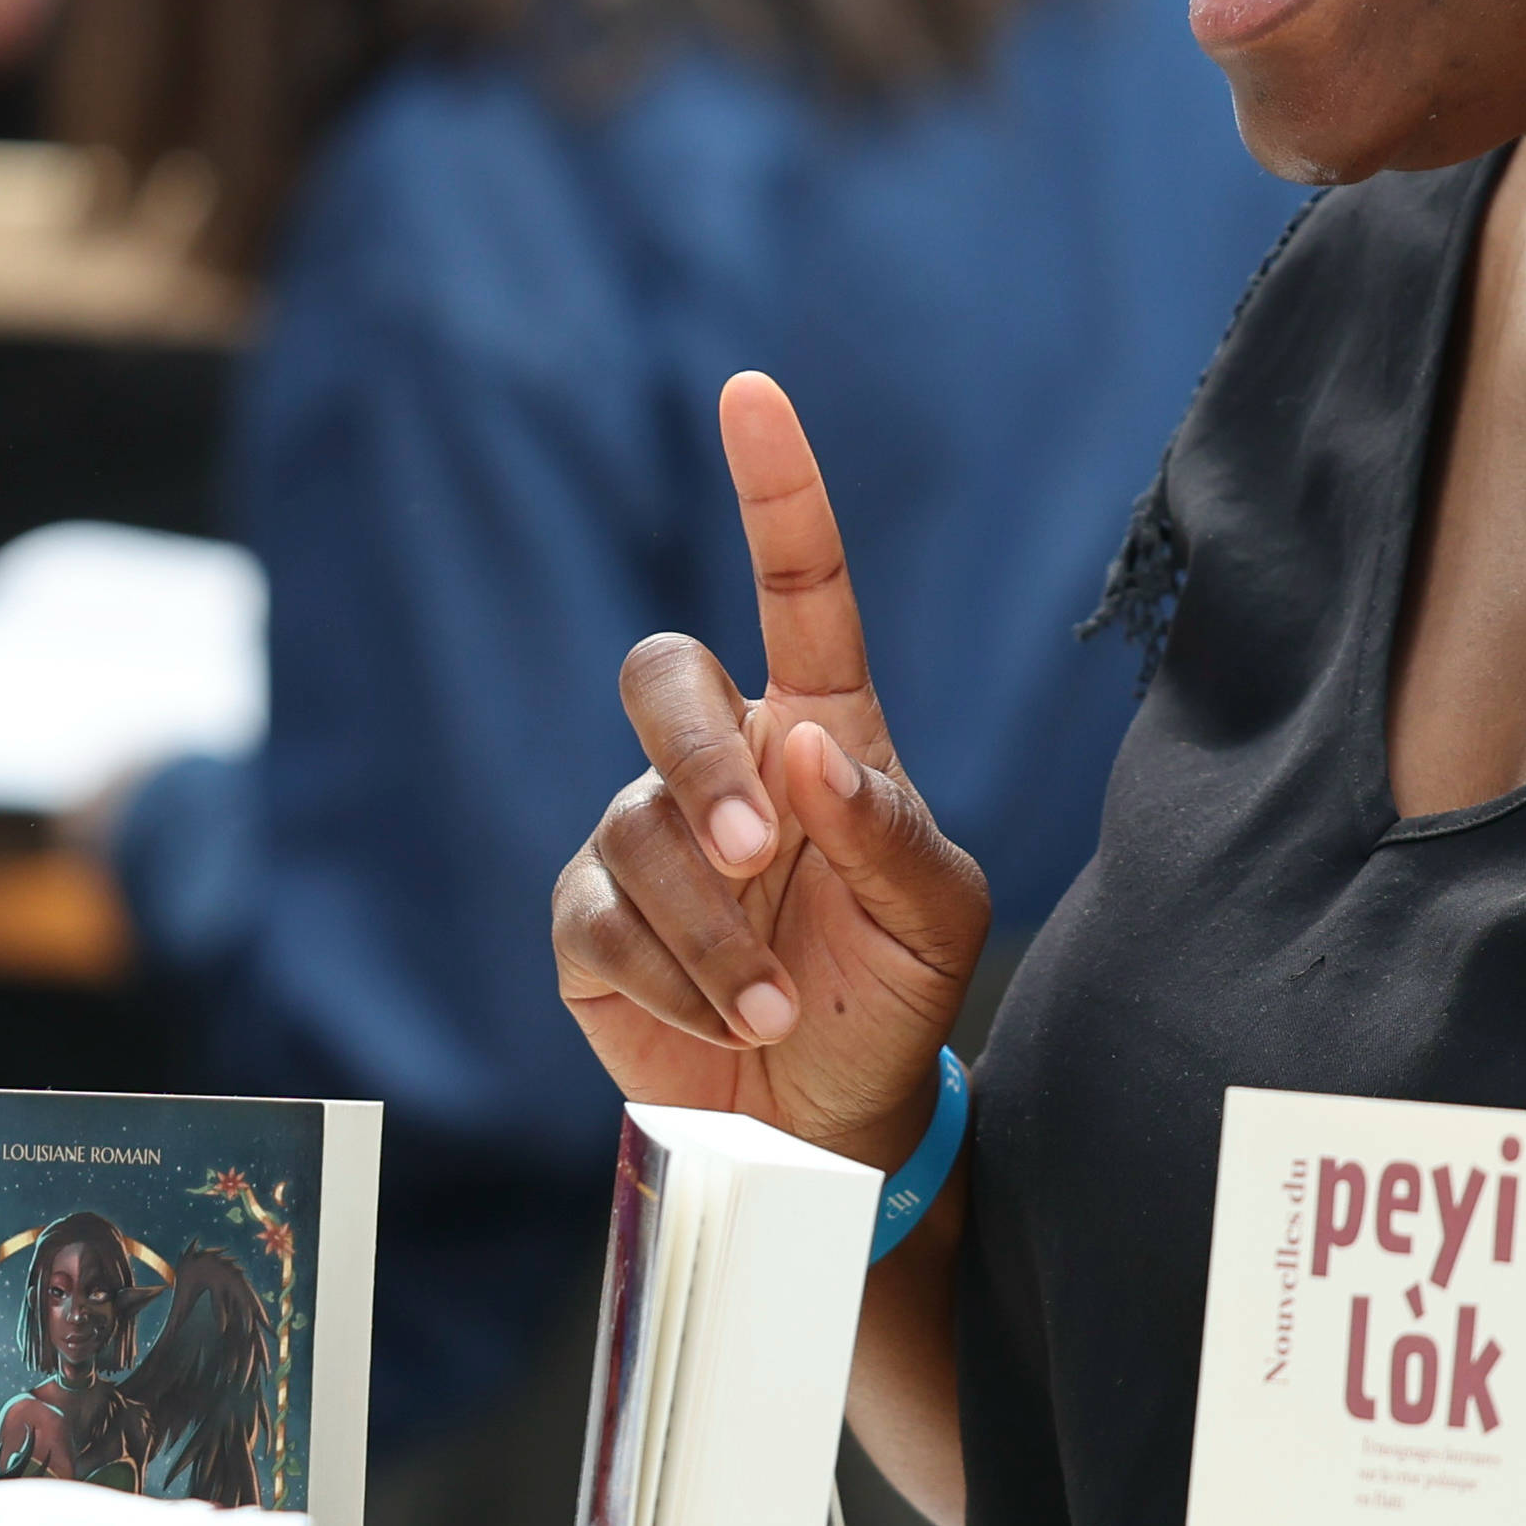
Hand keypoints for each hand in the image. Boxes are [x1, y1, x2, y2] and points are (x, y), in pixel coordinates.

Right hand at [544, 369, 989, 1160]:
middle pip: (664, 680)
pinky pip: (600, 918)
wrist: (828, 1130)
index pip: (796, 589)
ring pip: (640, 830)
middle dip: (700, 761)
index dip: (774, 491)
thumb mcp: (936, 921)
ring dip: (717, 932)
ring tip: (778, 1007)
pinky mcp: (589, 921)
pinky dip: (673, 982)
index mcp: (818, 731)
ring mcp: (644, 837)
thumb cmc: (892, 999)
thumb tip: (803, 752)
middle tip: (755, 855)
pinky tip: (730, 1024)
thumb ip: (887, 832)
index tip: (749, 395)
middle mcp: (720, 763)